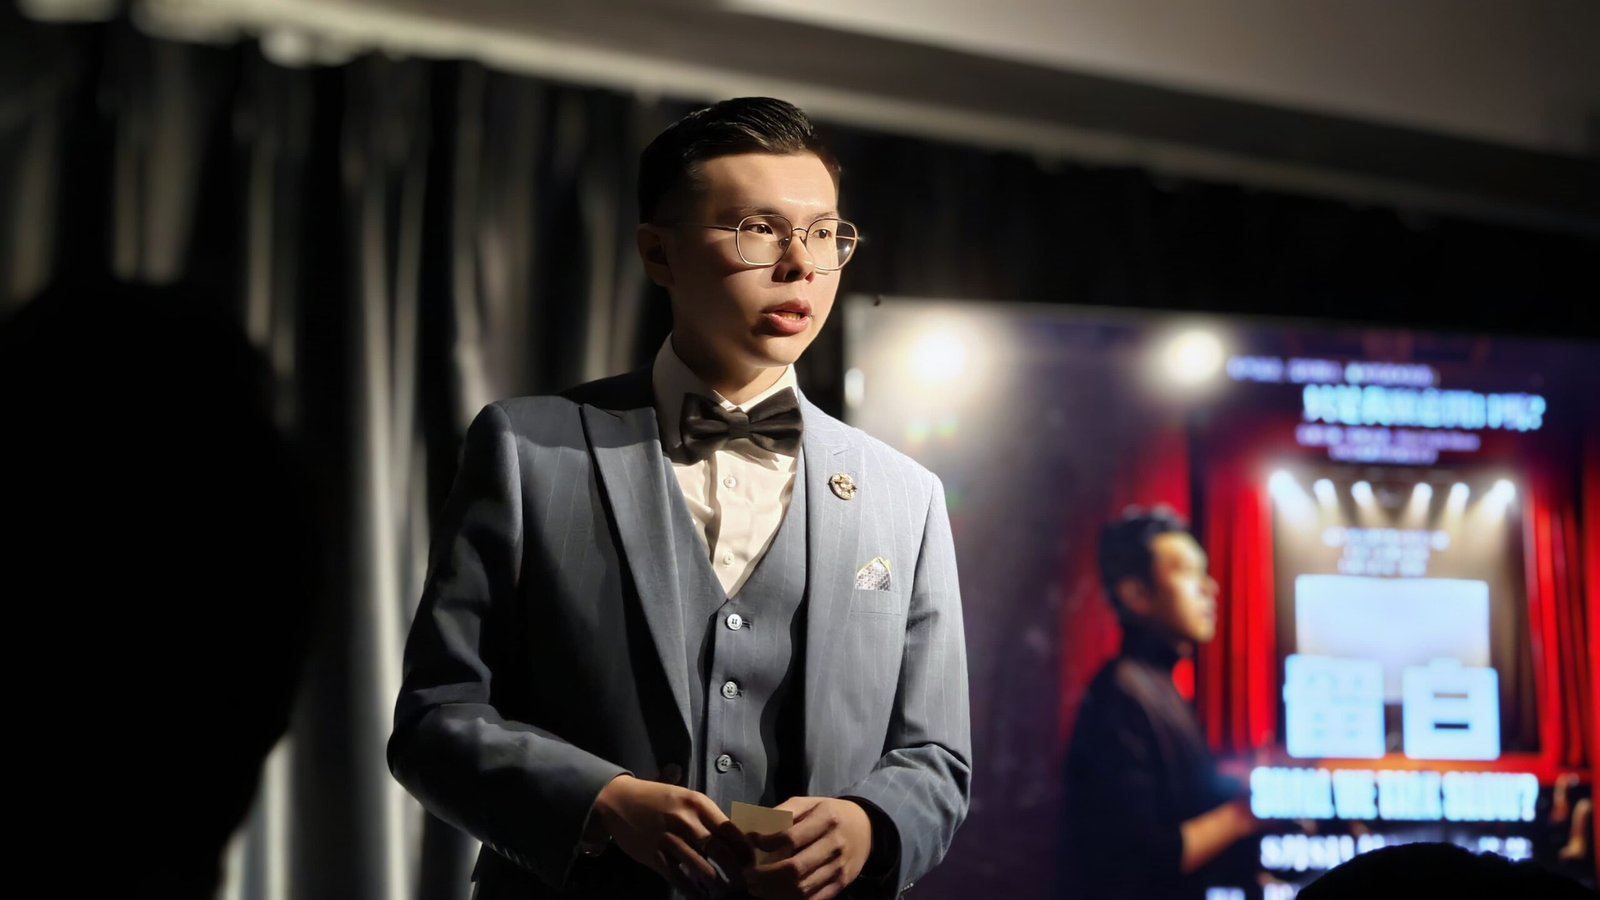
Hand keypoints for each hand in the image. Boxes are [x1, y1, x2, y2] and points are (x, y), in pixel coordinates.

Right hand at [592, 775, 750, 896]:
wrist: (617, 801)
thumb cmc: (656, 799)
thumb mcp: (685, 797)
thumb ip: (708, 815)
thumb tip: (735, 833)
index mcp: (698, 803)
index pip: (731, 830)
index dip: (744, 851)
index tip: (751, 864)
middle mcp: (686, 820)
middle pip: (721, 851)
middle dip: (736, 872)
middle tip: (743, 884)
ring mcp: (669, 839)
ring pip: (702, 868)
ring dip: (717, 885)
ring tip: (726, 894)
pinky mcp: (654, 855)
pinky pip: (679, 878)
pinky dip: (693, 890)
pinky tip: (701, 896)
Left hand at [743, 797, 872, 899]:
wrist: (866, 829)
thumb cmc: (829, 813)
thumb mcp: (809, 803)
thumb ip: (783, 812)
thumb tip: (754, 828)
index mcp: (827, 818)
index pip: (790, 836)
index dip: (765, 843)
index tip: (750, 843)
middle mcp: (835, 844)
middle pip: (795, 868)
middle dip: (765, 875)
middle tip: (747, 874)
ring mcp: (840, 867)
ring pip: (802, 888)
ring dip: (773, 891)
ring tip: (756, 886)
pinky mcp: (841, 884)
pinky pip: (812, 899)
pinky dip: (790, 899)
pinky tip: (775, 894)